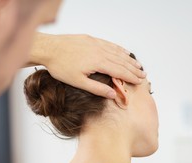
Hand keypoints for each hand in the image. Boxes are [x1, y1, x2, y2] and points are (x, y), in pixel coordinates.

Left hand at [28, 33, 145, 97]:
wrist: (48, 48)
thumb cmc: (61, 67)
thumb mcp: (78, 82)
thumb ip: (97, 89)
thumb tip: (113, 94)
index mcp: (98, 63)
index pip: (120, 71)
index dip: (131, 77)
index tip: (140, 81)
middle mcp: (100, 51)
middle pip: (122, 61)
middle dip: (133, 69)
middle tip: (143, 74)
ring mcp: (96, 43)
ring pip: (117, 52)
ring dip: (128, 59)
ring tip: (138, 64)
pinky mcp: (91, 39)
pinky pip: (109, 44)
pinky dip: (119, 49)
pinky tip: (124, 52)